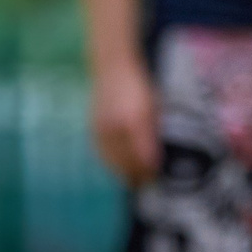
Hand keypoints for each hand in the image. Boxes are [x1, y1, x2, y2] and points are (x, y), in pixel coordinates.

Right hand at [89, 61, 160, 185]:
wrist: (112, 69)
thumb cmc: (139, 87)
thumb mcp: (155, 108)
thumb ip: (155, 133)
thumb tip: (156, 158)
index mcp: (135, 121)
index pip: (143, 157)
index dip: (150, 171)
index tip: (157, 177)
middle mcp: (116, 127)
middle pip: (127, 163)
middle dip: (138, 176)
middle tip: (148, 182)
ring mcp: (102, 128)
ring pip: (112, 161)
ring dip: (124, 172)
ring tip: (135, 179)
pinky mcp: (94, 128)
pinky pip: (103, 153)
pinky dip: (112, 163)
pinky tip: (120, 167)